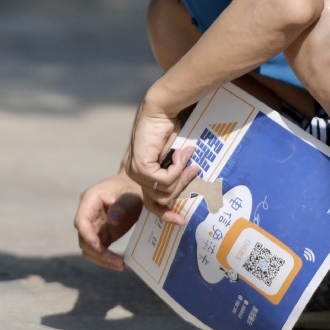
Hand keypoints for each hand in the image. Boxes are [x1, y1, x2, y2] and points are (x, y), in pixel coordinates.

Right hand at [74, 172, 144, 270]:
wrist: (134, 187)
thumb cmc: (132, 188)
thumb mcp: (130, 195)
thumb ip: (121, 206)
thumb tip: (112, 221)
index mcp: (90, 200)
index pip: (81, 221)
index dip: (88, 236)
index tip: (100, 248)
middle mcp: (87, 214)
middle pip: (83, 238)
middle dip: (98, 253)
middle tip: (118, 262)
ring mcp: (93, 225)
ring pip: (88, 247)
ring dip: (101, 259)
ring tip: (120, 265)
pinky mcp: (101, 234)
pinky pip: (98, 250)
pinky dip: (106, 258)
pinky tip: (120, 263)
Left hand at [125, 97, 200, 222]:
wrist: (162, 109)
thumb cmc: (170, 129)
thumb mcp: (175, 158)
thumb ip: (176, 174)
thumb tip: (190, 188)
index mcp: (140, 174)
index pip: (150, 203)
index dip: (166, 213)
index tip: (182, 220)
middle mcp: (134, 175)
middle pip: (161, 199)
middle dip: (181, 187)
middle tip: (195, 170)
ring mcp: (135, 172)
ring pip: (164, 192)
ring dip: (181, 175)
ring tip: (187, 156)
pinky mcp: (140, 167)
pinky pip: (165, 180)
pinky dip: (177, 169)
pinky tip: (180, 154)